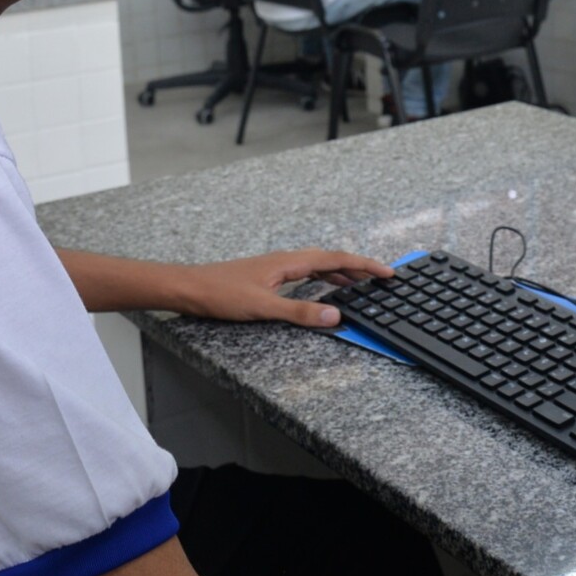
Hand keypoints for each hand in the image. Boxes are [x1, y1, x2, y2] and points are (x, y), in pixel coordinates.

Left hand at [176, 248, 393, 328]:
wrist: (189, 288)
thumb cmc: (220, 294)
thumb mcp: (263, 308)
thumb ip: (300, 313)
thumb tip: (336, 316)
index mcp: (288, 263)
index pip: (335, 260)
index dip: (363, 266)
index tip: (386, 272)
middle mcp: (285, 261)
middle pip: (330, 260)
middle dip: (357, 268)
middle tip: (380, 278)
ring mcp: (276, 268)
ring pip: (317, 266)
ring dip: (340, 274)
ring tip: (359, 285)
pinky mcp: (268, 277)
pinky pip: (304, 274)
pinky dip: (322, 279)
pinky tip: (322, 290)